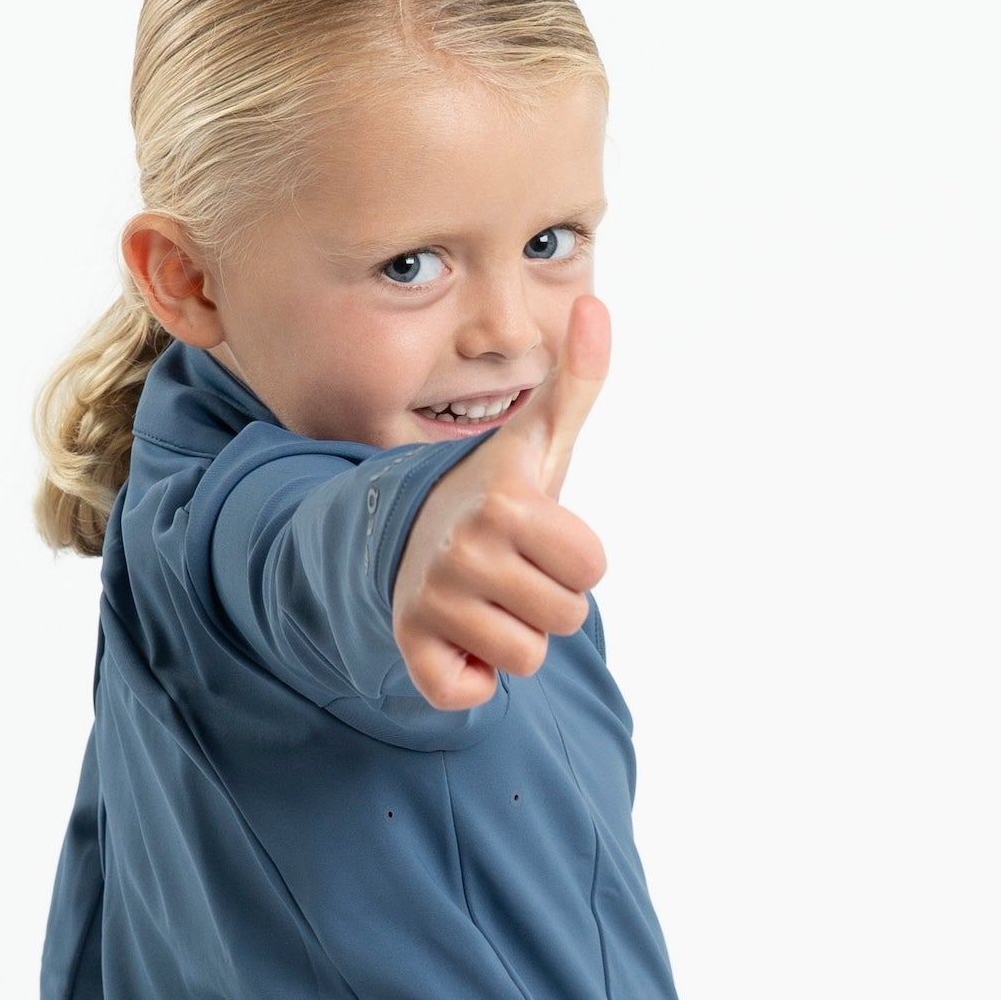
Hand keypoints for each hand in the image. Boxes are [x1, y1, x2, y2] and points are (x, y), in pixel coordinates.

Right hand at [389, 297, 609, 708]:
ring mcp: (432, 599)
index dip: (575, 557)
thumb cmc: (492, 493)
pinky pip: (467, 693)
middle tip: (510, 570)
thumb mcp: (536, 441)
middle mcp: (464, 548)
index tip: (539, 535)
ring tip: (483, 599)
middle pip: (566, 617)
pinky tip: (457, 637)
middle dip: (547, 600)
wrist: (404, 532)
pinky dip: (470, 678)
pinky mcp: (411, 646)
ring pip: (526, 658)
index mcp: (506, 500)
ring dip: (512, 637)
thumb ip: (577, 381)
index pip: (593, 567)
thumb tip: (597, 306)